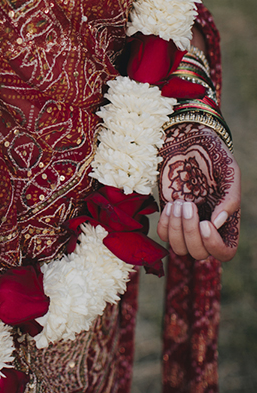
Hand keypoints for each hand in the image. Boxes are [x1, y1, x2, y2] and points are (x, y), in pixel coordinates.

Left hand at [157, 122, 239, 261]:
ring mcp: (186, 223)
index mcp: (226, 222)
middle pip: (199, 254)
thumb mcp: (230, 173)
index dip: (214, 246)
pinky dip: (165, 224)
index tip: (205, 224)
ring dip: (176, 229)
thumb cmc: (214, 155)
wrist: (189, 139)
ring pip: (178, 248)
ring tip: (180, 203)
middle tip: (189, 204)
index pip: (224, 253)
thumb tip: (218, 223)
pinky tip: (171, 204)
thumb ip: (230, 199)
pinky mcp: (168, 215)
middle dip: (190, 233)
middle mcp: (206, 227)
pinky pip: (163, 235)